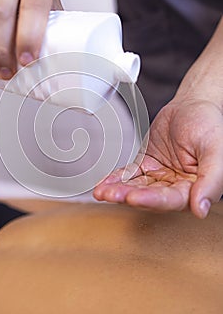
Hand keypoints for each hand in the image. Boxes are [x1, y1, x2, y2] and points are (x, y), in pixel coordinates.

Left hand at [94, 99, 222, 217]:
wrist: (193, 103)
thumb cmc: (209, 124)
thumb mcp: (215, 149)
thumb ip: (211, 180)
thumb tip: (201, 209)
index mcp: (196, 187)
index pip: (173, 200)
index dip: (152, 200)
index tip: (133, 198)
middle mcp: (178, 186)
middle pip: (151, 196)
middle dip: (129, 196)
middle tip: (111, 195)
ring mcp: (161, 176)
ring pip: (138, 187)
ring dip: (119, 190)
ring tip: (102, 192)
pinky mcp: (147, 165)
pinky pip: (130, 174)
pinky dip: (116, 179)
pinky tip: (103, 185)